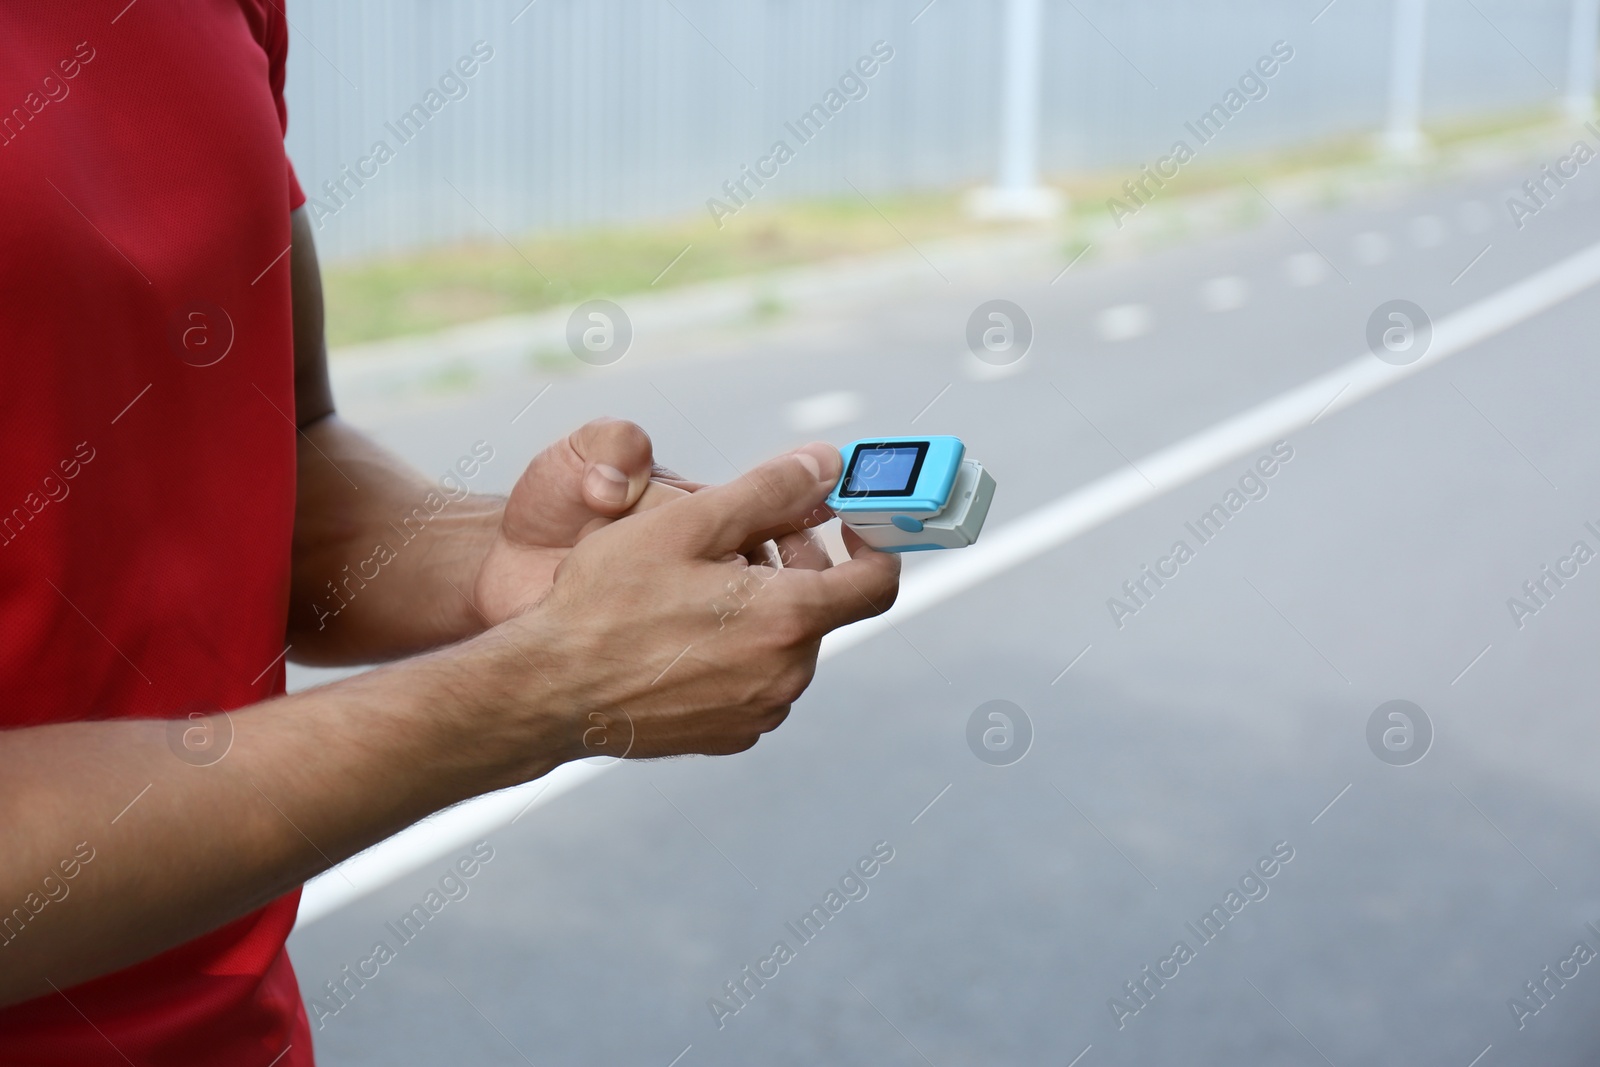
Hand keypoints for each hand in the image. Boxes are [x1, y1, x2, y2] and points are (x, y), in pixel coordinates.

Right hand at [469, 442, 899, 773]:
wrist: (547, 690)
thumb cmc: (606, 602)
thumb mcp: (688, 523)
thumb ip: (769, 490)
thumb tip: (827, 465)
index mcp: (787, 620)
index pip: (878, 582)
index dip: (871, 542)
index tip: (842, 522)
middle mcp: (786, 675)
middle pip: (823, 608)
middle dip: (794, 565)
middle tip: (740, 537)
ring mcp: (758, 712)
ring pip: (786, 644)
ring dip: (762, 607)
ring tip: (698, 582)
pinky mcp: (729, 735)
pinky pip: (755, 680)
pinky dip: (737, 648)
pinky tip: (683, 629)